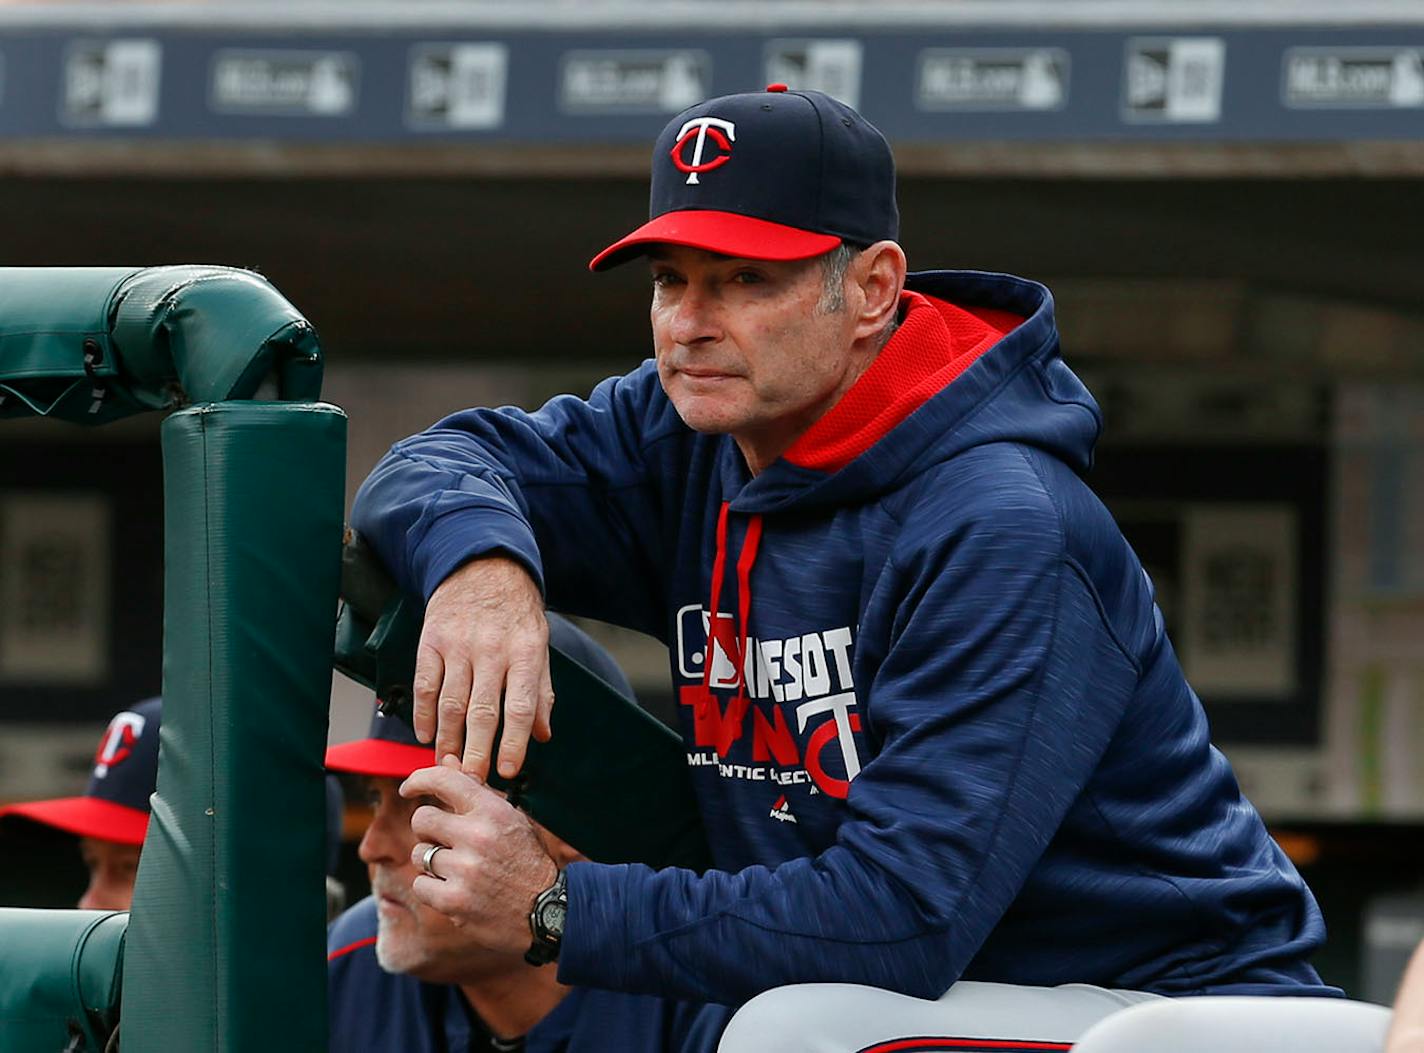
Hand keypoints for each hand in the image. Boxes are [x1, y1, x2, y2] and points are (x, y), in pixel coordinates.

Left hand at [403, 760, 559, 953]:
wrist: (546, 912)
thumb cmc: (526, 860)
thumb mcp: (510, 819)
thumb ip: (476, 792)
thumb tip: (445, 760)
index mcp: (493, 812)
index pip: (445, 781)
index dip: (419, 779)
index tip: (409, 787)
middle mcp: (477, 836)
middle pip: (422, 819)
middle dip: (429, 830)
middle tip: (447, 842)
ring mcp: (464, 870)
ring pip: (419, 854)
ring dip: (432, 862)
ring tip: (458, 870)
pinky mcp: (453, 901)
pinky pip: (420, 885)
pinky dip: (433, 889)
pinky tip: (456, 890)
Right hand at [415, 555, 553, 777]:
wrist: (483, 566)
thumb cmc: (516, 614)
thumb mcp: (539, 645)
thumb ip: (541, 690)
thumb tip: (543, 735)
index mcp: (526, 652)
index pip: (521, 705)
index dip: (514, 742)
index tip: (508, 772)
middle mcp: (493, 649)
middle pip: (483, 710)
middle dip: (476, 750)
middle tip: (472, 781)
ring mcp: (459, 644)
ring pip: (451, 701)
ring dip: (447, 739)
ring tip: (447, 765)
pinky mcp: (432, 640)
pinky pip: (425, 683)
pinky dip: (424, 712)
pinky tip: (426, 734)